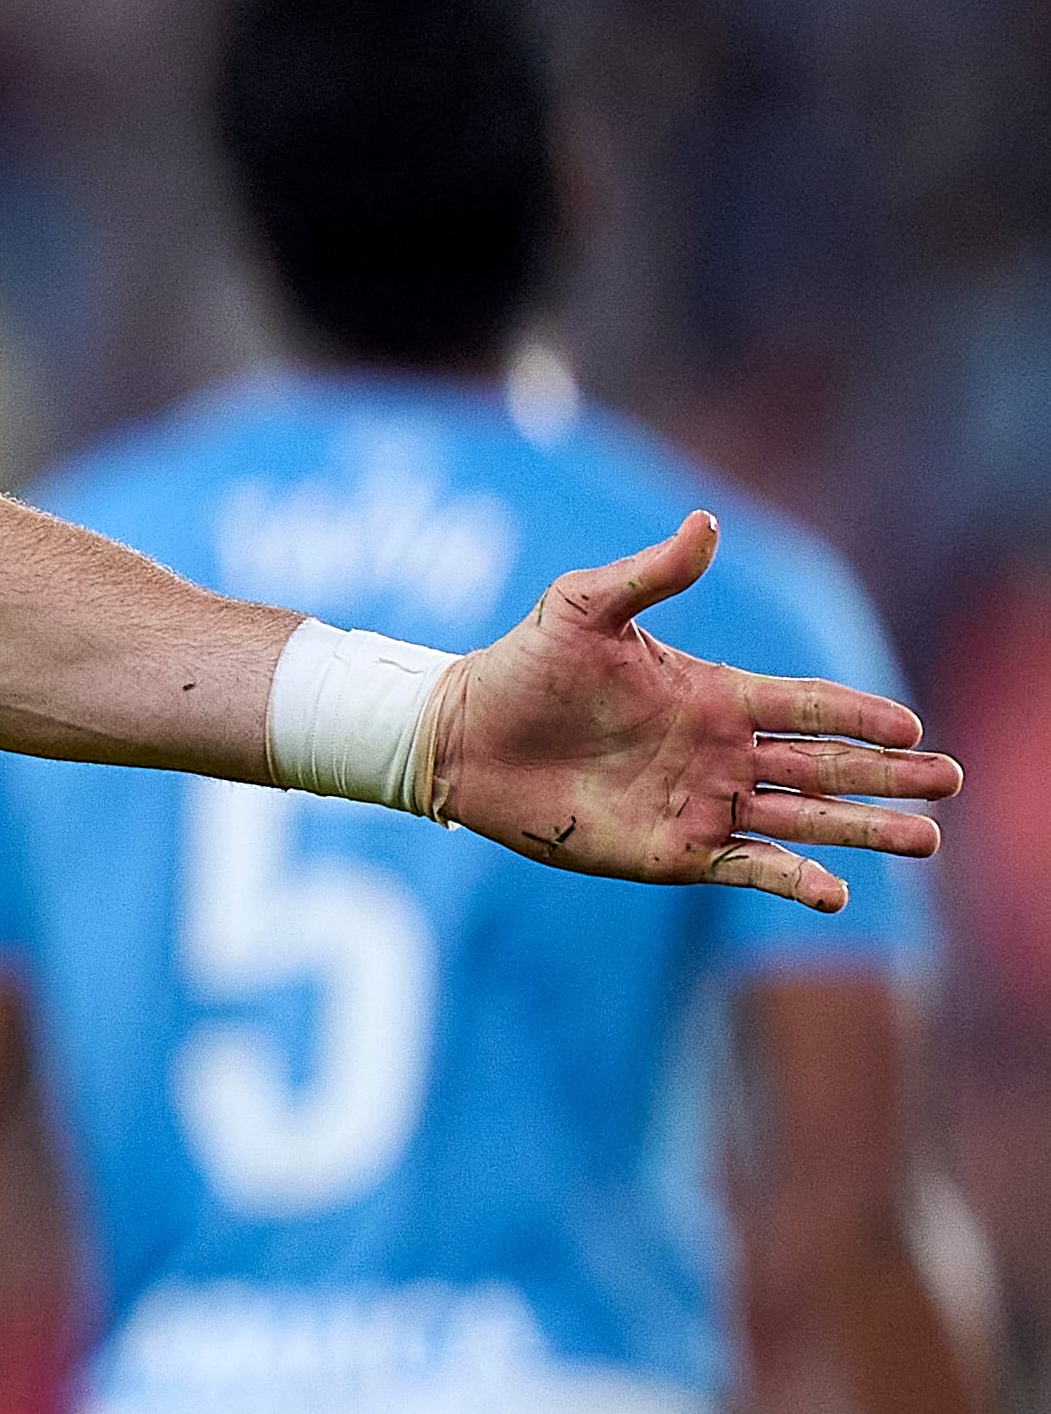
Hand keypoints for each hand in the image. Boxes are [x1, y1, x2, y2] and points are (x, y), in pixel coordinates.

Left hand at [424, 514, 957, 911]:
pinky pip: (748, 868)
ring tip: (928, 839)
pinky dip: (793, 880)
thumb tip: (706, 523)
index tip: (913, 724)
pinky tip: (836, 891)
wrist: (461, 736)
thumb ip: (652, 574)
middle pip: (826, 766)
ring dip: (865, 830)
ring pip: (805, 819)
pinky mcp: (672, 852)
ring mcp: (703, 804)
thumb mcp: (584, 607)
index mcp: (714, 693)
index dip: (862, 715)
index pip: (810, 705)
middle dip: (890, 774)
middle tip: (952, 780)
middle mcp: (722, 752)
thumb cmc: (521, 665)